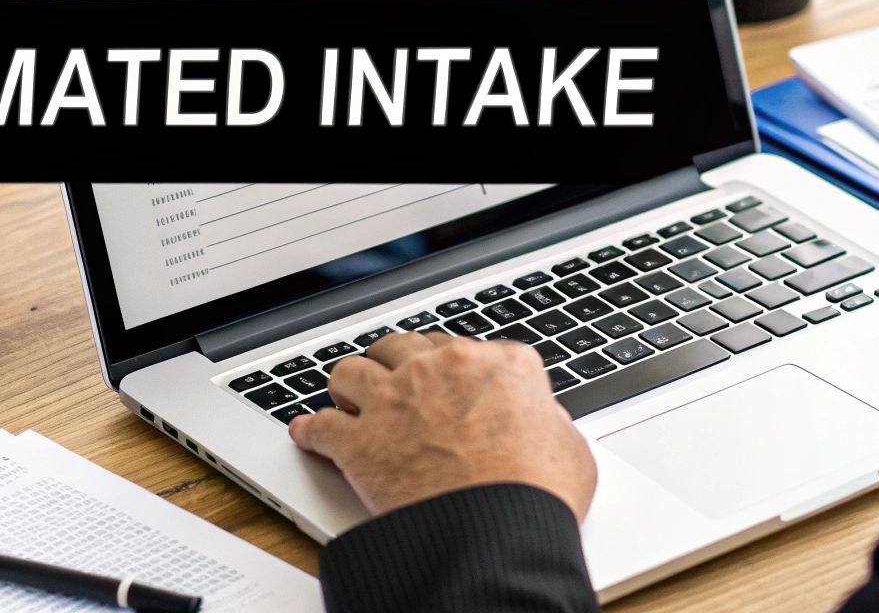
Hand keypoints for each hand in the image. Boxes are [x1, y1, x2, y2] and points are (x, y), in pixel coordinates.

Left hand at [288, 332, 596, 518]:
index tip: (447, 380)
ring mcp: (395, 401)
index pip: (466, 349)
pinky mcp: (360, 442)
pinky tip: (308, 434)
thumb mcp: (570, 449)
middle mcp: (441, 369)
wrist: (495, 531)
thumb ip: (550, 422)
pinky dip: (312, 431)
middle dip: (396, 364)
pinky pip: (320, 425)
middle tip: (394, 382)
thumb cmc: (536, 494)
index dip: (452, 367)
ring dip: (350, 385)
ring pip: (352, 371)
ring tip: (348, 398)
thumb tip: (544, 423)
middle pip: (402, 346)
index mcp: (498, 365)